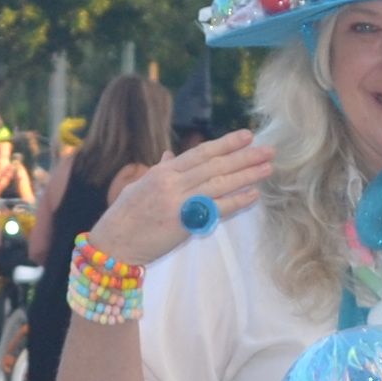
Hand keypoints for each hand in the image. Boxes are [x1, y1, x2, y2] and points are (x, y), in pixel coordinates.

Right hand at [92, 134, 275, 272]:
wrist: (112, 245)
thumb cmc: (124, 217)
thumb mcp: (138, 186)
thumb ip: (159, 170)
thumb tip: (171, 155)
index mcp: (162, 172)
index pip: (201, 153)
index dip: (226, 143)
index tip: (247, 135)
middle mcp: (172, 183)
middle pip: (215, 165)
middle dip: (244, 156)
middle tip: (269, 149)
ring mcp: (178, 202)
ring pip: (220, 184)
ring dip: (247, 175)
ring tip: (268, 168)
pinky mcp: (183, 223)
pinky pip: (216, 210)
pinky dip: (237, 201)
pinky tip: (254, 195)